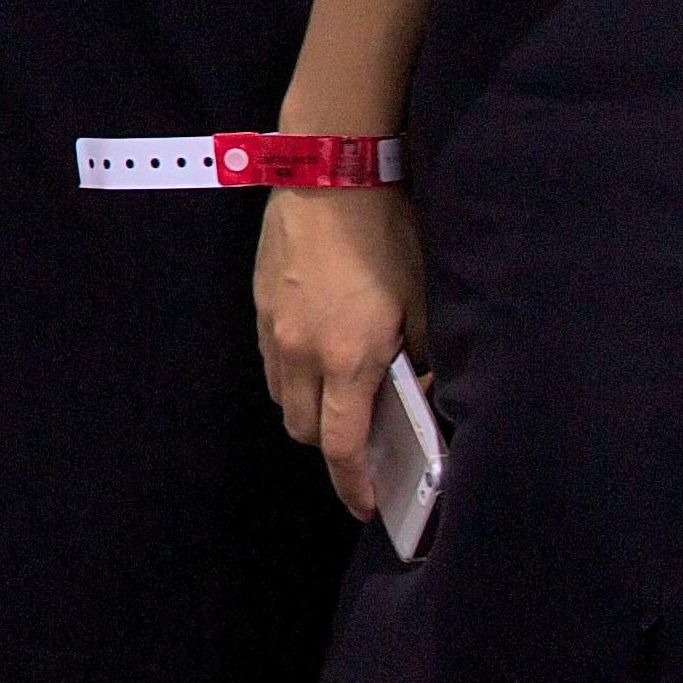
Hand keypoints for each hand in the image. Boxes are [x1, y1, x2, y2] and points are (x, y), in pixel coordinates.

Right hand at [257, 185, 428, 519]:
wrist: (328, 175)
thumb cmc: (386, 236)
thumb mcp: (424, 301)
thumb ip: (423, 358)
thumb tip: (423, 395)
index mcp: (347, 358)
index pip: (341, 445)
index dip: (353, 485)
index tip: (367, 506)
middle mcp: (300, 352)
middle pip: (303, 429)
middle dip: (329, 447)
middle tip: (361, 447)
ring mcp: (272, 329)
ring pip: (282, 397)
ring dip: (308, 409)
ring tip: (340, 398)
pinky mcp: (258, 305)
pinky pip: (270, 360)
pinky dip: (292, 374)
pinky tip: (318, 353)